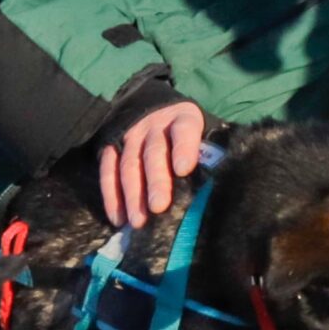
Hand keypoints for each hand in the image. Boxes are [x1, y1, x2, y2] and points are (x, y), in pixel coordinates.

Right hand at [97, 100, 204, 226]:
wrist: (154, 108)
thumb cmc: (189, 133)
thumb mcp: (204, 131)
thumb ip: (210, 153)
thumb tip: (219, 187)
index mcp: (183, 118)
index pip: (184, 130)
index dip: (183, 149)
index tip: (183, 170)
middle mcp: (154, 125)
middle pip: (154, 153)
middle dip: (156, 181)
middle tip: (159, 207)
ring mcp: (131, 136)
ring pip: (129, 165)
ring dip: (133, 195)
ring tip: (138, 221)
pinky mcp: (112, 147)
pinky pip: (108, 171)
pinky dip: (112, 196)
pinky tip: (118, 218)